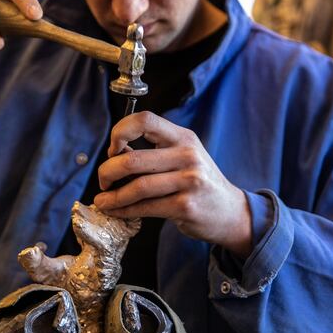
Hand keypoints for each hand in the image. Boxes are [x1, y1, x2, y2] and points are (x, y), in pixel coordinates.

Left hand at [93, 111, 252, 257]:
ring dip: (113, 196)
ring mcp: (189, 181)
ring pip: (137, 187)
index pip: (145, 120)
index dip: (120, 131)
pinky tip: (115, 211)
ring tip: (102, 200)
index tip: (113, 149)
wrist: (230, 212)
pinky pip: (145, 208)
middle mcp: (187, 155)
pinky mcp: (185, 206)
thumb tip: (114, 155)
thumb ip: (152, 153)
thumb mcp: (182, 157)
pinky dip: (124, 210)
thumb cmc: (199, 183)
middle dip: (107, 172)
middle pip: (132, 159)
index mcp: (183, 137)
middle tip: (103, 181)